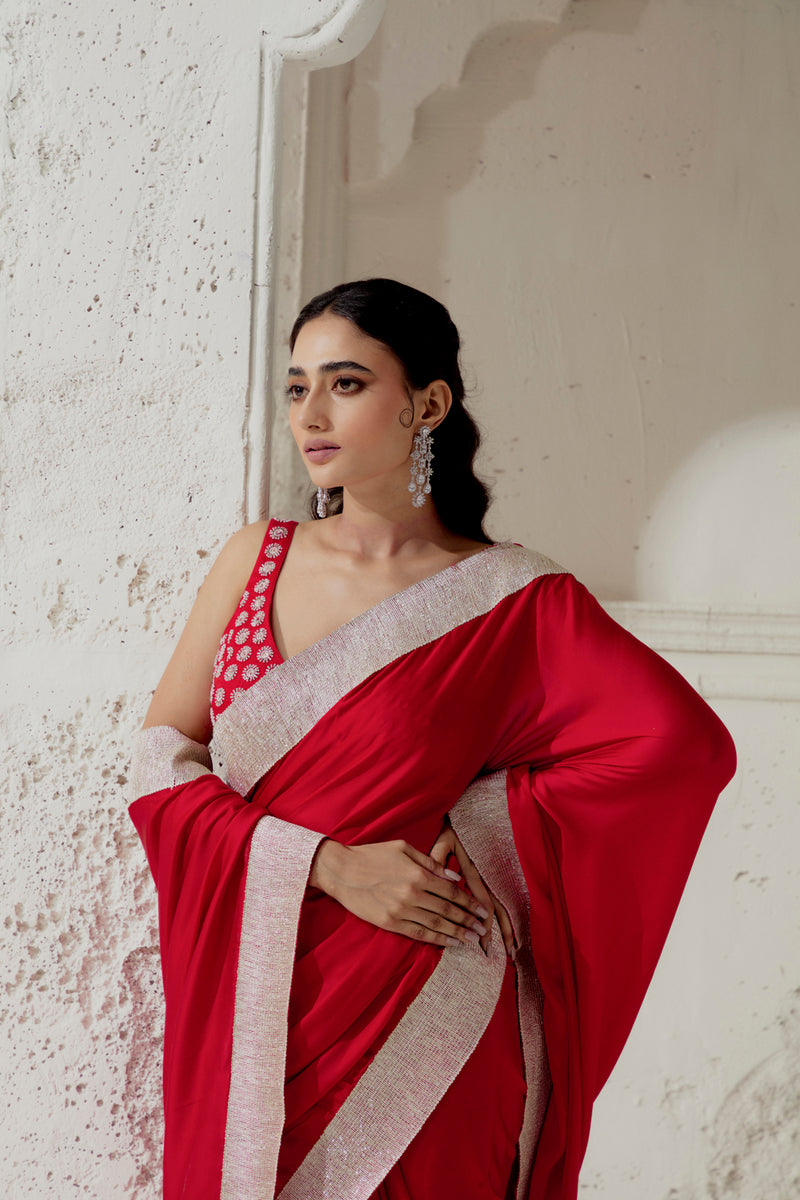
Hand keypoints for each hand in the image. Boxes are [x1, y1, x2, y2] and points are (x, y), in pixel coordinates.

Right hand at [309, 837, 491, 948]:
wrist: (341, 870)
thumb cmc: (373, 855)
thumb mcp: (403, 848)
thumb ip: (431, 863)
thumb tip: (454, 877)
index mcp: (417, 873)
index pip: (451, 891)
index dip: (469, 902)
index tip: (482, 910)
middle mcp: (411, 894)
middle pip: (447, 910)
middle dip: (468, 920)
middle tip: (483, 929)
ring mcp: (400, 910)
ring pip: (436, 925)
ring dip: (457, 933)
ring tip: (472, 939)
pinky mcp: (390, 922)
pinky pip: (418, 933)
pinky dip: (436, 939)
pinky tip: (450, 943)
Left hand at [429, 823, 515, 957]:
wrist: (475, 816)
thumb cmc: (457, 829)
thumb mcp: (445, 840)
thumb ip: (439, 858)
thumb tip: (436, 876)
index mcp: (474, 872)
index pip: (482, 903)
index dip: (483, 925)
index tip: (482, 943)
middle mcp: (487, 878)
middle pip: (497, 910)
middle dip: (499, 933)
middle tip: (501, 955)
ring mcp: (493, 878)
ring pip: (504, 906)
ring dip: (507, 928)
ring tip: (512, 950)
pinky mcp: (495, 876)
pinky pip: (503, 899)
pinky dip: (508, 916)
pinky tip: (511, 930)